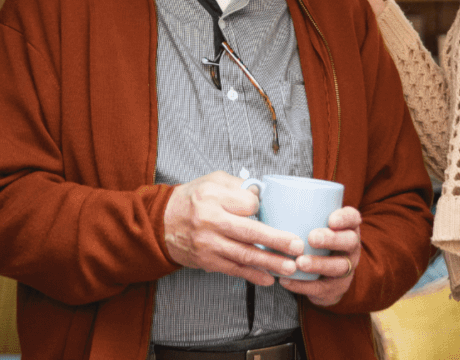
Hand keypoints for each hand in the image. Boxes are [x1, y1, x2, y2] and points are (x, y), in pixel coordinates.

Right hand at [163, 171, 304, 286]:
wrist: (161, 223)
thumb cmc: (193, 198)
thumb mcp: (213, 181)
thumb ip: (239, 185)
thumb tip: (263, 194)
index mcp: (214, 197)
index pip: (248, 204)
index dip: (261, 206)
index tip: (266, 207)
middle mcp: (211, 222)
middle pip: (249, 232)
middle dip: (276, 241)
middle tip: (297, 246)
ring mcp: (208, 244)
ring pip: (243, 255)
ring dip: (269, 263)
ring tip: (289, 267)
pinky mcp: (207, 261)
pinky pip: (233, 269)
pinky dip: (252, 275)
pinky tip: (269, 279)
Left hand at [279, 206, 361, 306]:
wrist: (324, 274)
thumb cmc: (312, 237)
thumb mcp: (312, 221)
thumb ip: (293, 207)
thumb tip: (256, 190)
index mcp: (347, 226)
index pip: (353, 218)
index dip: (345, 218)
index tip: (330, 218)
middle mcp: (351, 246)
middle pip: (349, 241)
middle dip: (332, 239)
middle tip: (312, 238)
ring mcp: (345, 268)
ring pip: (338, 266)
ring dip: (318, 264)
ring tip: (299, 262)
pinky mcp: (334, 288)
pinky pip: (321, 288)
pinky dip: (303, 285)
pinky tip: (287, 280)